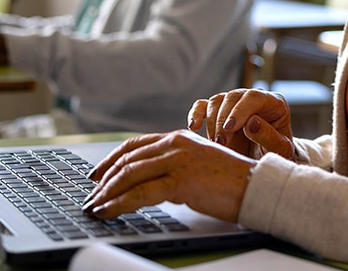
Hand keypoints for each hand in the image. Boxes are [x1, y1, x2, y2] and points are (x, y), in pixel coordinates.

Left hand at [83, 131, 253, 221]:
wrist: (256, 185)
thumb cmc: (232, 180)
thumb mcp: (199, 163)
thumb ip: (176, 164)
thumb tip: (151, 179)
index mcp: (179, 137)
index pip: (135, 145)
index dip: (111, 159)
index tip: (96, 174)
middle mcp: (176, 143)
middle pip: (128, 160)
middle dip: (104, 181)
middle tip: (91, 197)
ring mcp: (178, 160)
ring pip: (129, 175)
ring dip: (107, 194)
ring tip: (95, 208)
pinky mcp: (181, 180)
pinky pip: (140, 193)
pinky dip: (119, 204)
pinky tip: (109, 211)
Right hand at [187, 88, 305, 163]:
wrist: (263, 161)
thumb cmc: (274, 153)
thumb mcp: (279, 150)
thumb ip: (269, 137)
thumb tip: (251, 123)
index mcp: (273, 103)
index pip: (254, 97)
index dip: (240, 110)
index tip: (229, 128)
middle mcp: (252, 99)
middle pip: (232, 97)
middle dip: (223, 121)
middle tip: (222, 143)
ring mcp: (234, 104)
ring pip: (217, 101)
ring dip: (212, 122)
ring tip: (215, 144)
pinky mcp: (219, 111)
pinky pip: (203, 106)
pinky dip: (196, 114)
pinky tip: (194, 128)